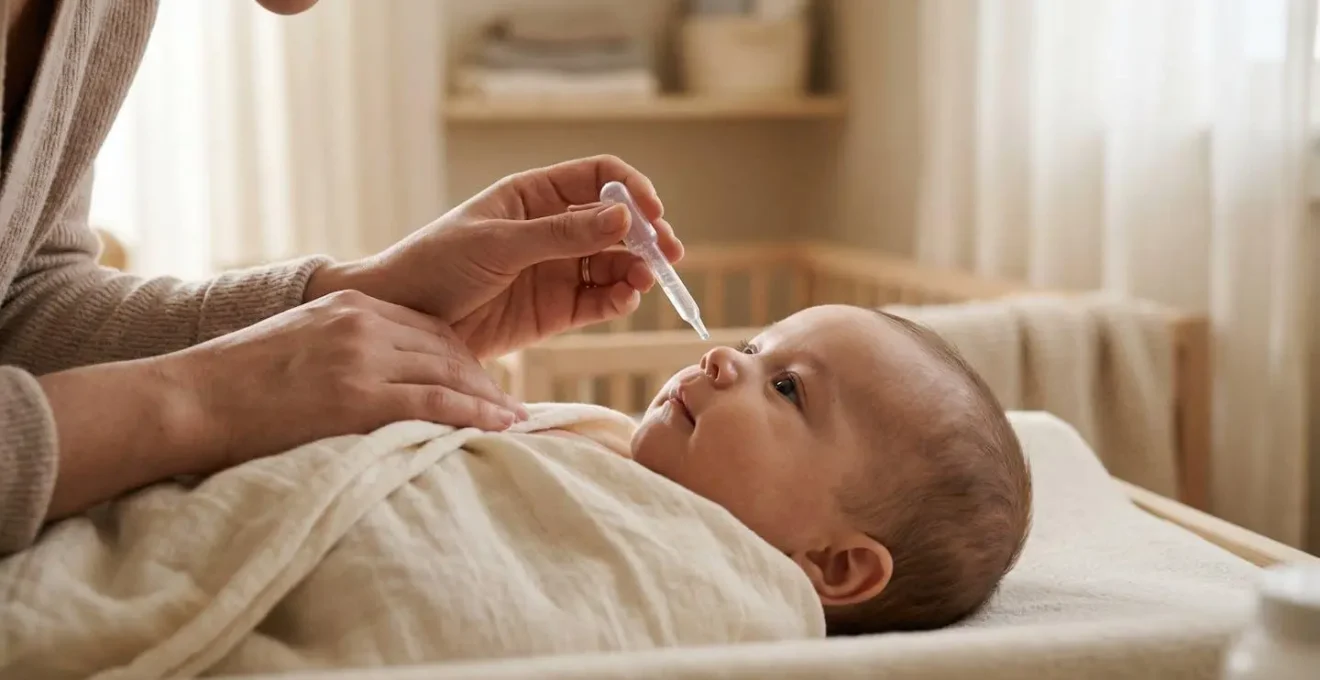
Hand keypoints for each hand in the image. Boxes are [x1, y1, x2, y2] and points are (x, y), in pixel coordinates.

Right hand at [163, 290, 525, 471]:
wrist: (185, 400)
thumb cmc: (232, 385)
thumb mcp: (295, 345)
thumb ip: (338, 349)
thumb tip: (370, 381)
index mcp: (347, 302)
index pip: (426, 326)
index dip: (461, 356)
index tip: (484, 381)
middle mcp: (360, 321)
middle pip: (445, 346)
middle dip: (482, 378)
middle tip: (510, 407)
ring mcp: (359, 357)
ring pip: (448, 371)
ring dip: (489, 399)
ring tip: (516, 422)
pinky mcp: (356, 397)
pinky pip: (434, 403)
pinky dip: (474, 415)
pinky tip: (499, 427)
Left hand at [305, 155, 684, 359]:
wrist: (402, 323)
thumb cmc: (435, 265)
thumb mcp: (497, 244)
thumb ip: (560, 235)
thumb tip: (622, 218)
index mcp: (533, 196)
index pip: (598, 177)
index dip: (631, 189)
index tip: (651, 213)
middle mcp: (552, 229)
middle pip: (617, 223)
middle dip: (647, 236)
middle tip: (669, 256)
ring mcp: (556, 270)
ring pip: (615, 263)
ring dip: (636, 270)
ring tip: (642, 282)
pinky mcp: (556, 311)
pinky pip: (600, 301)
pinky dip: (619, 300)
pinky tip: (625, 300)